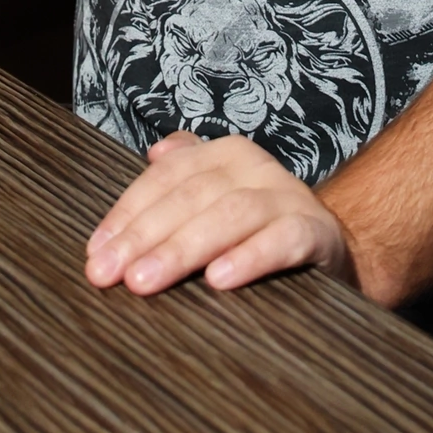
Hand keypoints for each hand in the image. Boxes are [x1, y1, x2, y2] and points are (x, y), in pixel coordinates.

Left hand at [85, 133, 351, 296]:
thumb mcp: (219, 198)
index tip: (96, 253)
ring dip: (183, 248)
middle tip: (109, 274)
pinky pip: (282, 239)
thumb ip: (183, 177)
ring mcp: (288, 197)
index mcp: (225, 154)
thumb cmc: (260, 229)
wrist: (335, 248)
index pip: (166, 179)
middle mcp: (256, 167)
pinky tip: (218, 280)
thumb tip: (154, 152)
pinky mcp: (317, 232)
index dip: (127, 214)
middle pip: (191, 196)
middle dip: (144, 236)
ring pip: (230, 214)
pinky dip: (249, 256)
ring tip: (145, 280)